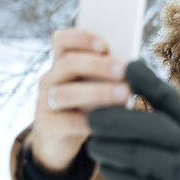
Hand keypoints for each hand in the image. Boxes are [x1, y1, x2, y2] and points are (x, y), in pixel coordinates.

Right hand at [30, 28, 131, 172]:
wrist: (65, 141)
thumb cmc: (90, 107)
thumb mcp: (97, 87)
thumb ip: (109, 75)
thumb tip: (134, 69)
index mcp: (63, 62)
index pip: (62, 40)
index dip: (81, 38)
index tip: (105, 46)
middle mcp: (51, 78)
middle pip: (68, 63)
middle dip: (98, 65)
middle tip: (124, 71)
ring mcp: (45, 102)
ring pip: (65, 93)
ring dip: (98, 92)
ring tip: (124, 95)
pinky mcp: (47, 126)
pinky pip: (66, 122)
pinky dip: (89, 122)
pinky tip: (108, 122)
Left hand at [86, 61, 179, 179]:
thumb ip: (159, 110)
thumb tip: (127, 71)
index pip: (169, 99)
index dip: (147, 80)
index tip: (125, 66)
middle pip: (152, 126)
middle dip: (116, 118)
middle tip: (92, 117)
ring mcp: (178, 176)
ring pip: (136, 154)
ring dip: (107, 146)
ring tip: (93, 143)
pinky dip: (112, 171)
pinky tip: (106, 165)